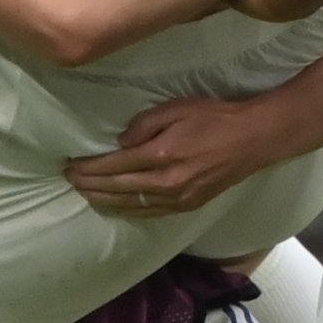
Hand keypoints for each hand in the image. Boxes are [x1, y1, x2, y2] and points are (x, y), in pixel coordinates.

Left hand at [64, 95, 277, 214]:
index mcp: (161, 156)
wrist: (252, 140)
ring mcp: (178, 199)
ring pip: (131, 205)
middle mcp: (166, 183)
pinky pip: (149, 213)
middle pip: (117, 188)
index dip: (89, 168)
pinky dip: (128, 210)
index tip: (70, 165)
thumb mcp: (175, 109)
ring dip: (104, 200)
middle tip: (70, 180)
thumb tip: (121, 143)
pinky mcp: (187, 206)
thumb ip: (143, 125)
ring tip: (86, 194)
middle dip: (90, 185)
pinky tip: (116, 206)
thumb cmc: (213, 118)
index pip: (114, 165)